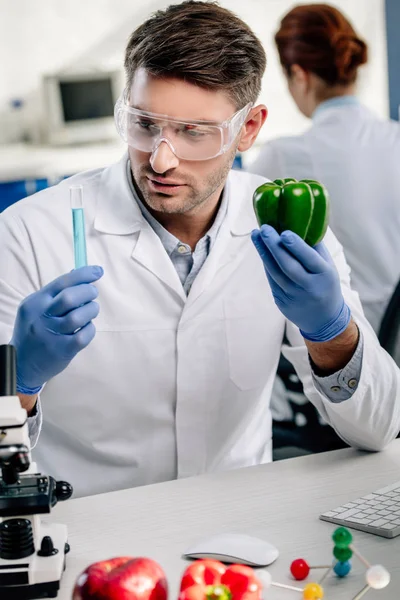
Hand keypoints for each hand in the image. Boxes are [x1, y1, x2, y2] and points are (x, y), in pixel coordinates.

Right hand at [10, 266, 103, 393]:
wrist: (22, 365)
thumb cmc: (35, 332)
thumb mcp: (36, 310)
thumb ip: (55, 294)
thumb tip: (79, 273)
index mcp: (35, 303)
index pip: (61, 283)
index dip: (83, 275)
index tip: (98, 271)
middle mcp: (41, 317)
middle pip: (70, 297)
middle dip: (88, 292)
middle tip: (93, 294)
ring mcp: (51, 335)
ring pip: (79, 316)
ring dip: (91, 310)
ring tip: (90, 312)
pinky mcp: (62, 350)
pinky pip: (84, 335)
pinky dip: (90, 329)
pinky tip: (86, 329)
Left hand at [251, 225, 349, 340]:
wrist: (324, 319)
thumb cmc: (326, 284)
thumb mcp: (329, 267)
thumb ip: (315, 248)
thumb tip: (300, 223)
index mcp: (325, 275)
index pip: (309, 259)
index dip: (297, 246)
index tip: (284, 232)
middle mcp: (309, 287)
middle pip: (288, 266)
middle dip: (274, 246)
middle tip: (264, 229)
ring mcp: (293, 296)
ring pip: (275, 273)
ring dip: (264, 252)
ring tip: (256, 235)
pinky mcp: (281, 302)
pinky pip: (272, 279)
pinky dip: (266, 263)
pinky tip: (261, 249)